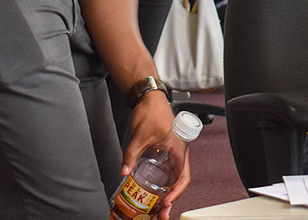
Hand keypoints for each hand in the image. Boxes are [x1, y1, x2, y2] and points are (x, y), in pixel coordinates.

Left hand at [123, 92, 190, 218]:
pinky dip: (164, 184)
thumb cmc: (152, 112)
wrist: (150, 99)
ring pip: (175, 177)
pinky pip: (169, 171)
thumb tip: (124, 171)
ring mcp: (174, 152)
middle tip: (161, 213)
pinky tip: (155, 192)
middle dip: (172, 199)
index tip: (166, 203)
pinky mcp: (167, 151)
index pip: (183, 176)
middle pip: (181, 181)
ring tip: (158, 208)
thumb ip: (131, 155)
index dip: (175, 192)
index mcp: (179, 148)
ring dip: (168, 193)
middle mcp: (180, 152)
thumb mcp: (139, 136)